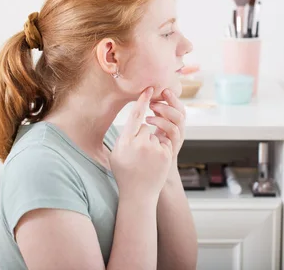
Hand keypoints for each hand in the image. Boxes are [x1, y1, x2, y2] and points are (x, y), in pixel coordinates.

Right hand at [109, 87, 172, 202]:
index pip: (135, 116)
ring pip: (155, 136)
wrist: (139, 194)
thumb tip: (136, 123)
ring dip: (153, 144)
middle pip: (145, 127)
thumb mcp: (117, 154)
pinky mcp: (166, 154)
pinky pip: (164, 143)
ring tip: (145, 162)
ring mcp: (154, 149)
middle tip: (139, 154)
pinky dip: (161, 150)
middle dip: (144, 136)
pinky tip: (154, 163)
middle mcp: (140, 144)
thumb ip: (124, 136)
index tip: (149, 89)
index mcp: (125, 142)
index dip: (142, 101)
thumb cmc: (124, 173)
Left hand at [146, 88, 185, 158]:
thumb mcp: (156, 128)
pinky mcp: (174, 146)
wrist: (154, 171)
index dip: (172, 98)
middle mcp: (180, 129)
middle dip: (170, 102)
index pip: (179, 107)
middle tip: (154, 100)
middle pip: (181, 111)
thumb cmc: (151, 148)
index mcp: (176, 123)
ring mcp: (178, 138)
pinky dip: (161, 123)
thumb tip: (148, 96)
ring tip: (150, 110)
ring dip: (164, 111)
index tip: (162, 90)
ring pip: (179, 120)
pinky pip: (173, 131)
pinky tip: (148, 120)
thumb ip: (156, 115)